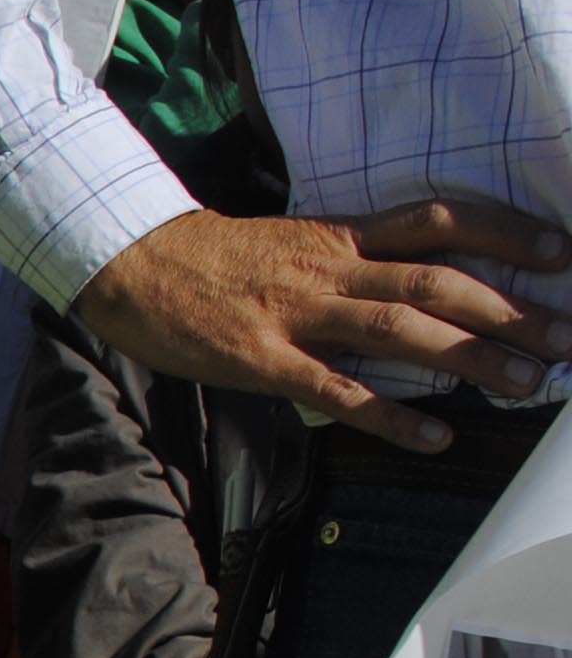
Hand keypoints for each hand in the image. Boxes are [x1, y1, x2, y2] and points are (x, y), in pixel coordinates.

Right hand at [72, 202, 571, 448]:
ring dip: (472, 358)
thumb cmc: (206, 260)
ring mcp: (297, 314)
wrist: (128, 262)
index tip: (562, 250)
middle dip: (512, 309)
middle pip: (438, 282)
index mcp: (340, 237)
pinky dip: (392, 415)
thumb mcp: (287, 244)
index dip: (506, 231)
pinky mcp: (263, 358)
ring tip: (529, 382)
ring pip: (402, 330)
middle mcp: (331, 269)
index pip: (439, 221)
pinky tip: (437, 436)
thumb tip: (403, 288)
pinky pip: (338, 389)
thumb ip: (345, 263)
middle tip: (570, 335)